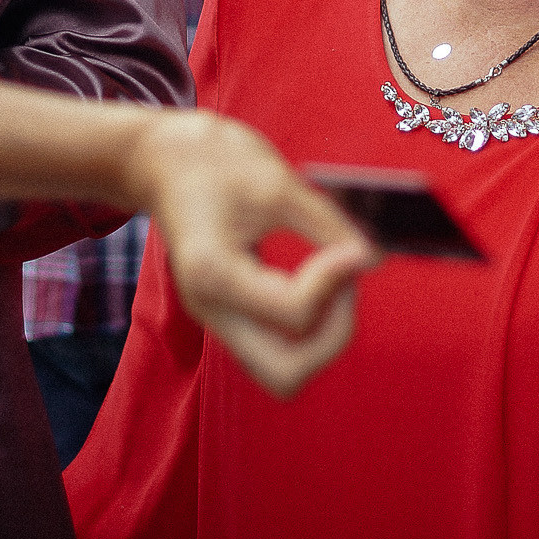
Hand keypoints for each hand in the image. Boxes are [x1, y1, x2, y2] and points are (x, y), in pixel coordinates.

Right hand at [126, 113, 379, 398]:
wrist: (168, 163)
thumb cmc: (217, 163)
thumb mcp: (277, 182)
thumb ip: (328, 225)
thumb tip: (370, 259)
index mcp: (212, 273)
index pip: (294, 313)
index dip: (336, 282)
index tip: (354, 246)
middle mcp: (210, 310)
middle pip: (285, 375)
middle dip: (332, 337)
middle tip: (346, 284)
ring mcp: (218, 319)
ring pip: (283, 371)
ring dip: (322, 338)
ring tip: (336, 281)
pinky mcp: (231, 315)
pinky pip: (279, 348)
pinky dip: (309, 328)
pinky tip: (319, 282)